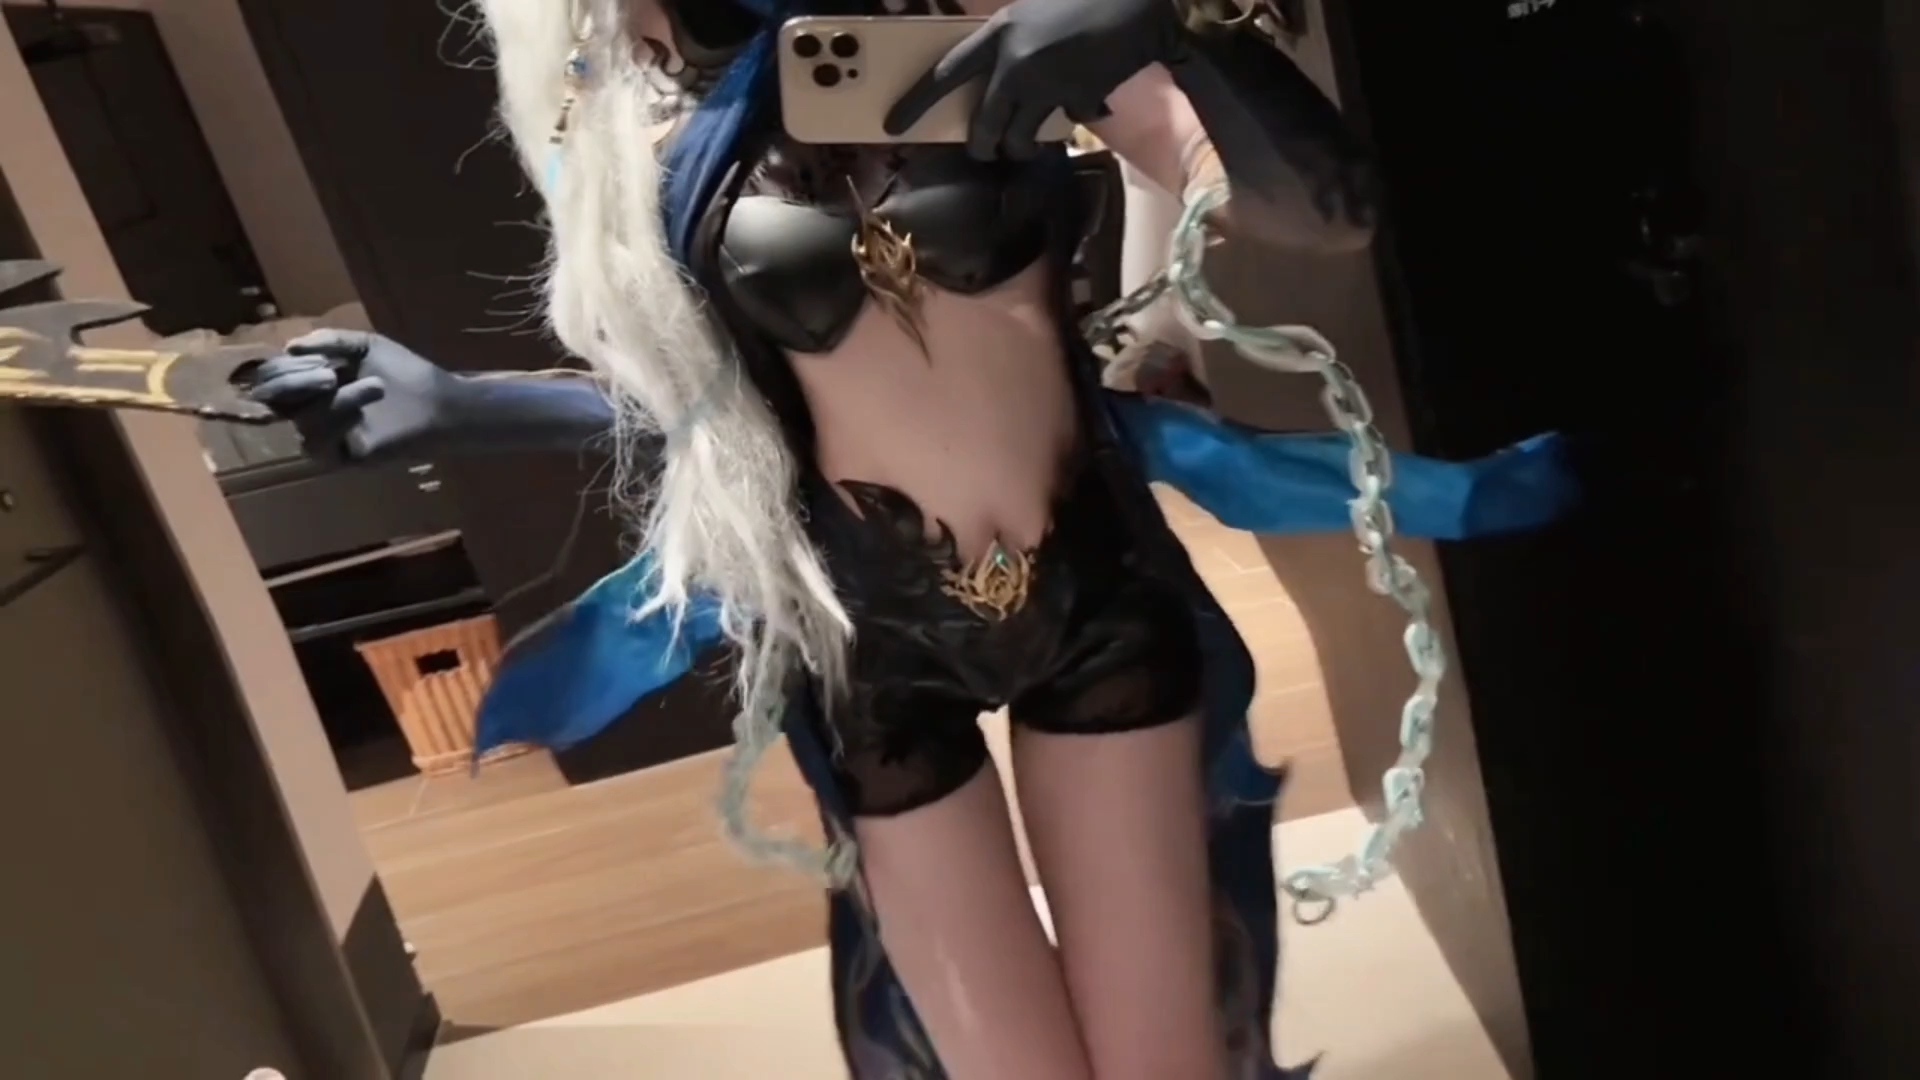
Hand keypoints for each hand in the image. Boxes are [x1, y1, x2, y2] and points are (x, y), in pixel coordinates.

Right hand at [244, 329, 462, 462]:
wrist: (441, 402)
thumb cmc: (407, 373)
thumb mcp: (367, 347)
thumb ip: (331, 341)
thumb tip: (290, 346)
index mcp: (312, 381)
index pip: (273, 377)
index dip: (281, 368)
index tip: (304, 354)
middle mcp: (312, 408)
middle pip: (275, 401)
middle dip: (295, 383)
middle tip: (329, 373)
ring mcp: (327, 434)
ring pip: (303, 422)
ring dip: (336, 402)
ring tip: (376, 386)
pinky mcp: (343, 456)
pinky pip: (318, 447)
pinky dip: (336, 426)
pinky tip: (361, 414)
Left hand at [883, 0, 1180, 160]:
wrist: (1135, 0)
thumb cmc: (1079, 0)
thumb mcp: (1029, 14)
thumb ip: (1008, 45)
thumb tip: (995, 79)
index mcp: (998, 34)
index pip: (944, 73)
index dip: (916, 102)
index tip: (892, 126)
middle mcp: (1016, 65)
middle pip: (985, 125)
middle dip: (984, 145)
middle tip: (986, 150)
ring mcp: (1048, 86)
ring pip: (1022, 138)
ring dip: (1024, 146)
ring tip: (1029, 142)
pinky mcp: (1081, 98)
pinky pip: (1069, 121)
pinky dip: (1077, 114)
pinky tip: (1089, 98)